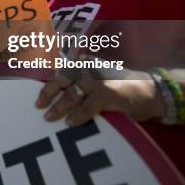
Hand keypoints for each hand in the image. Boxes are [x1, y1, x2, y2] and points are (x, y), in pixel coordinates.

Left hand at [35, 76, 161, 126]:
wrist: (150, 91)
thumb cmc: (120, 86)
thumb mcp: (98, 76)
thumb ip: (79, 80)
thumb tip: (55, 94)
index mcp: (84, 61)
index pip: (60, 70)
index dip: (46, 80)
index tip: (34, 89)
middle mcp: (89, 67)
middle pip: (61, 80)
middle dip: (47, 94)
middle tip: (38, 106)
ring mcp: (97, 79)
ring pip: (70, 95)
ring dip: (58, 108)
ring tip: (49, 118)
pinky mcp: (106, 94)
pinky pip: (85, 107)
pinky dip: (76, 116)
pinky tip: (70, 123)